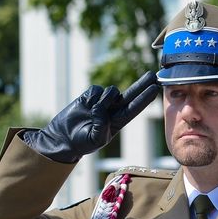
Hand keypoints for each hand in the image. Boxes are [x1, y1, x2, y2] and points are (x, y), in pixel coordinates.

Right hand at [21, 71, 158, 162]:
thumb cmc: (81, 143)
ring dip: (105, 99)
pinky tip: (87, 105)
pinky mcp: (89, 97)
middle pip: (130, 94)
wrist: (62, 137)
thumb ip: (102, 125)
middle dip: (141, 84)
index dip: (144, 98)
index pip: (134, 108)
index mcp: (117, 122)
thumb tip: (102, 107)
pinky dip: (92, 96)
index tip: (155, 89)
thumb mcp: (95, 139)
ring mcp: (101, 102)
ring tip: (94, 110)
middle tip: (152, 75)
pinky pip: (96, 89)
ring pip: (111, 91)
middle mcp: (112, 110)